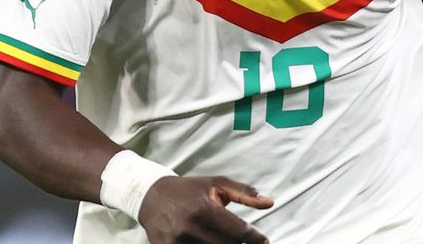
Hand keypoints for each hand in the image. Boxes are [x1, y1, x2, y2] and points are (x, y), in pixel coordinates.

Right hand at [138, 175, 273, 242]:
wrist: (152, 197)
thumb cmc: (190, 190)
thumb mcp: (217, 184)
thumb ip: (245, 194)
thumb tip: (270, 203)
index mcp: (203, 208)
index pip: (237, 231)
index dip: (255, 238)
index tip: (264, 241)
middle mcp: (190, 227)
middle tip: (245, 241)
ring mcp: (177, 243)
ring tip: (227, 240)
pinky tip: (210, 242)